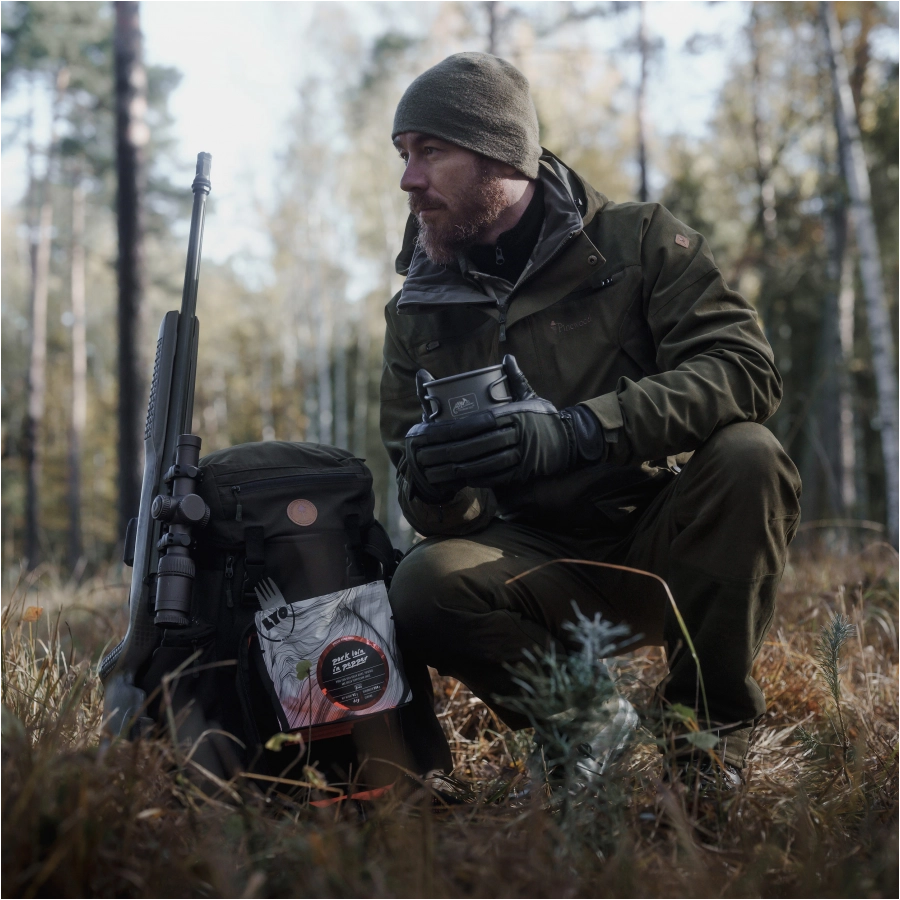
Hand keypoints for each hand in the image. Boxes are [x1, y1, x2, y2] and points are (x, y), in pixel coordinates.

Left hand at [406, 355, 578, 488]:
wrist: (569, 442)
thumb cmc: (543, 419)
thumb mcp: (531, 397)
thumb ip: (516, 379)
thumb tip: (507, 358)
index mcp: (515, 414)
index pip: (481, 421)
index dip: (458, 428)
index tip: (440, 431)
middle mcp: (518, 434)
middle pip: (478, 444)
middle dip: (452, 450)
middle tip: (434, 452)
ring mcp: (521, 455)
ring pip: (485, 463)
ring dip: (461, 467)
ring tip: (443, 467)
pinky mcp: (523, 472)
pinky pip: (496, 476)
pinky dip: (478, 477)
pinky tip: (463, 477)